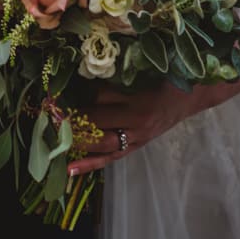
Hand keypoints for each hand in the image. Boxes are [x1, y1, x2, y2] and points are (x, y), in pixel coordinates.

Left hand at [68, 80, 239, 174]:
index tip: (52, 93)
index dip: (74, 96)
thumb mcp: (143, 69)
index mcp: (138, 98)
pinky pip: (111, 158)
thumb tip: (81, 73)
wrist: (193, 94)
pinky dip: (90, 164)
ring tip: (51, 138)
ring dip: (75, 141)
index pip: (98, 98)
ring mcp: (137, 137)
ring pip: (101, 144)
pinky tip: (70, 169)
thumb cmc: (167, 75)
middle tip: (45, 115)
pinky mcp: (137, 146)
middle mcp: (136, 120)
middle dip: (69, 120)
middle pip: (96, 123)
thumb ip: (115, 74)